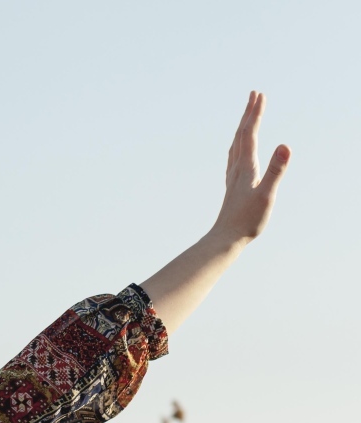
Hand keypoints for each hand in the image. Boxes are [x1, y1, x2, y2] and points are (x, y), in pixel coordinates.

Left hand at [209, 91, 290, 246]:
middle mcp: (236, 168)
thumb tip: (285, 146)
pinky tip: (238, 149)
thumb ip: (276, 170)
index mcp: (246, 167)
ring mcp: (233, 176)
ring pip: (236, 145)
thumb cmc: (247, 220)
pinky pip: (234, 157)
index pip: (250, 133)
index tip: (260, 95)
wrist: (225, 239)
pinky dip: (238, 145)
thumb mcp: (267, 195)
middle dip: (248, 113)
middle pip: (241, 134)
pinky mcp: (232, 185)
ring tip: (247, 115)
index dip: (255, 113)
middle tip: (254, 94)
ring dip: (242, 127)